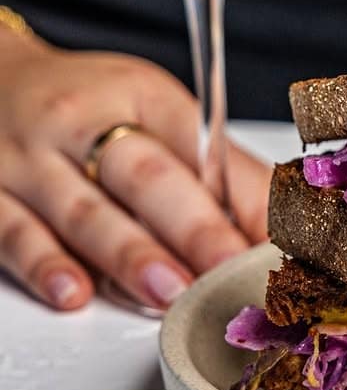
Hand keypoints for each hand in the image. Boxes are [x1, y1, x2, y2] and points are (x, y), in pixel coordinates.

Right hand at [0, 32, 270, 310]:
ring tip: (172, 291)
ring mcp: (30, 161)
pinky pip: (14, 232)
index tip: (272, 240)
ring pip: (84, 213)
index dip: (240, 196)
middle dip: (194, 228)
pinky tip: (75, 293)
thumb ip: (215, 169)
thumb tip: (276, 229)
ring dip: (132, 257)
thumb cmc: (90, 105)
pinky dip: (46, 265)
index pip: (200, 145)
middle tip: (229, 268)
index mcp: (141, 96)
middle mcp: (83, 123)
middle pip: (146, 177)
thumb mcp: (156, 110)